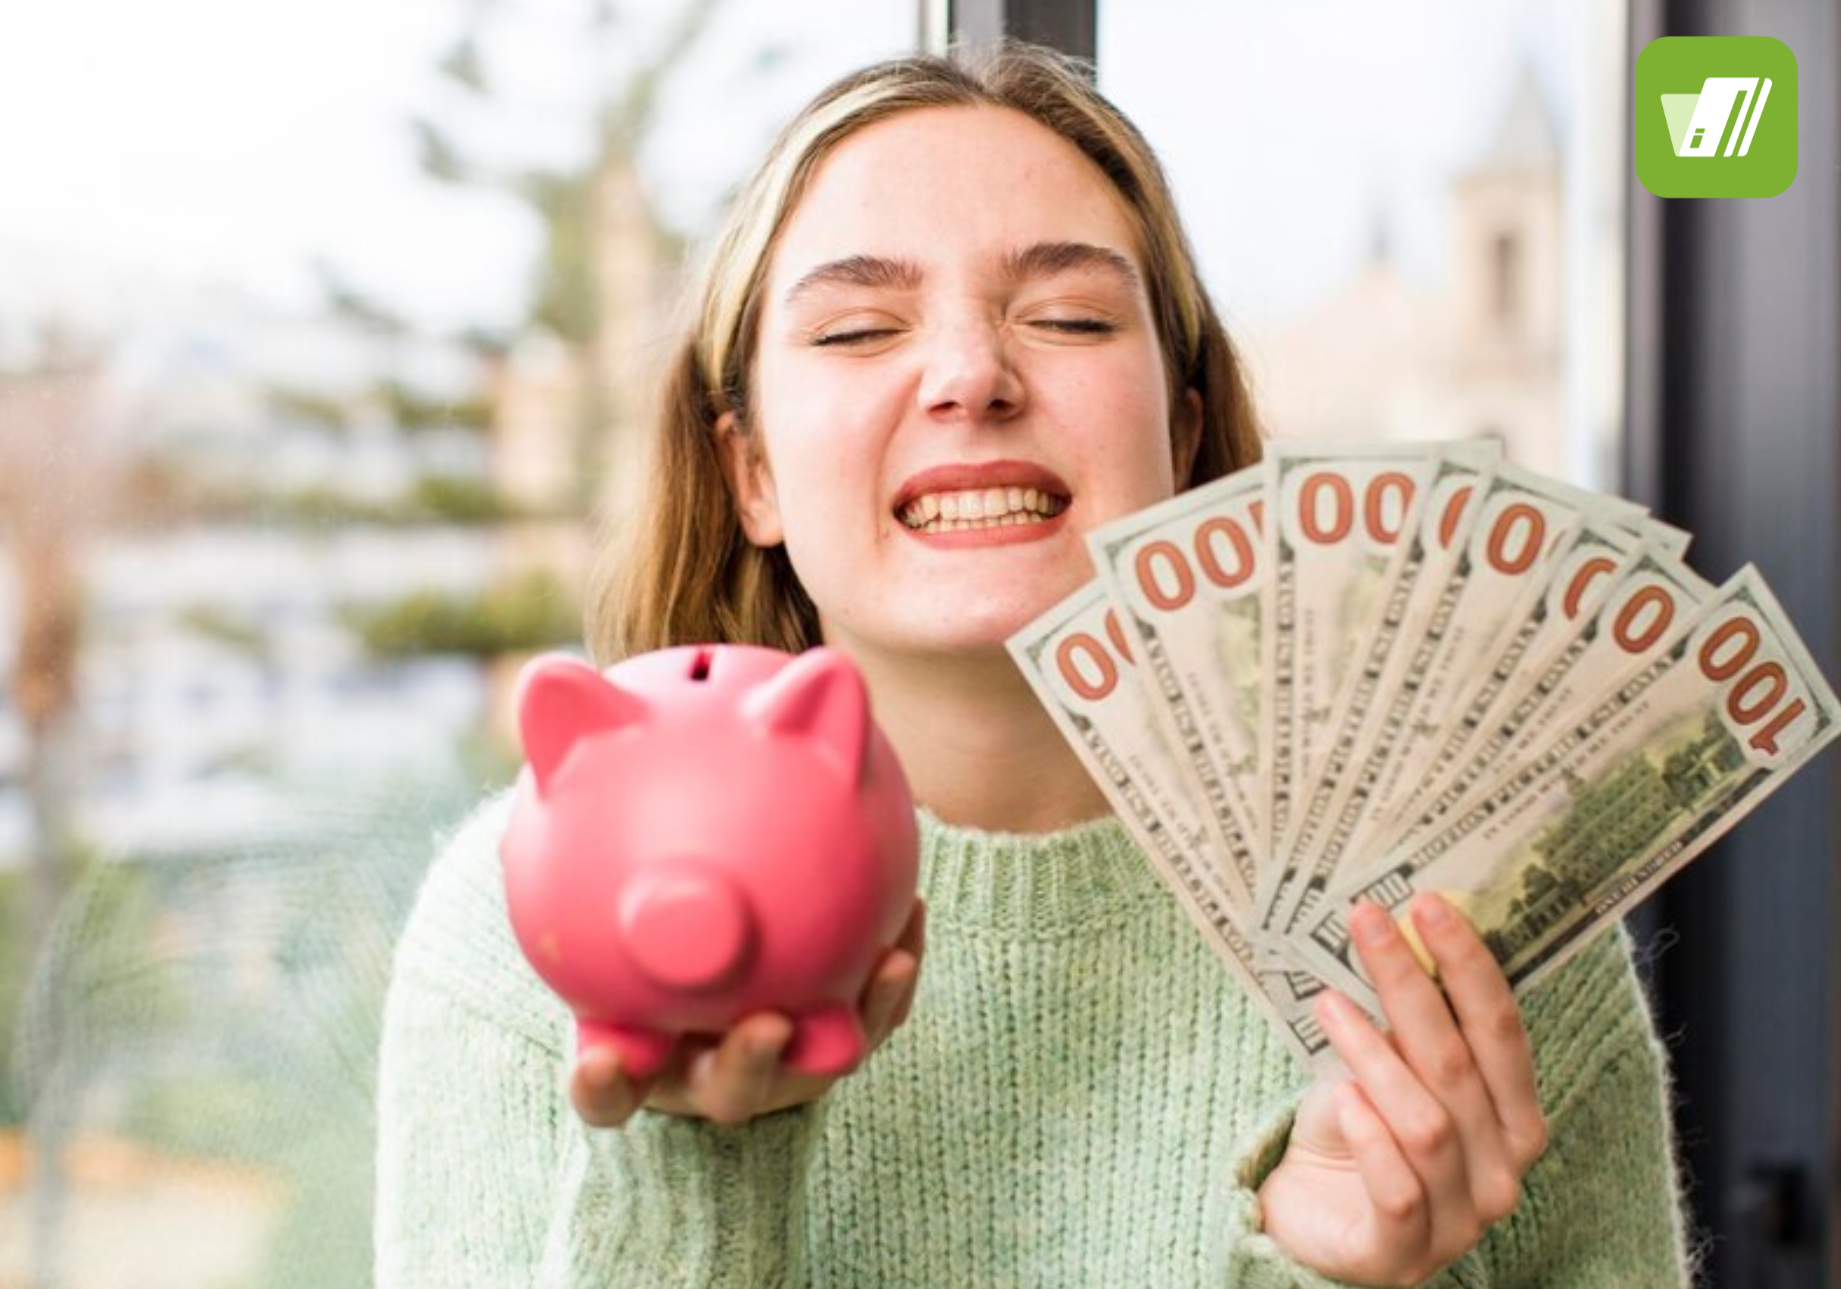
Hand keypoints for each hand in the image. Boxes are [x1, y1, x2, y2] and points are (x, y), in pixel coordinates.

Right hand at [568, 896, 926, 1128]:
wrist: (714, 998)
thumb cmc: (650, 965)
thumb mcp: (612, 938)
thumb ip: (581, 877)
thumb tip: (545, 737)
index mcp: (644, 1065)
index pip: (611, 1092)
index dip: (605, 1086)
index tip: (603, 1060)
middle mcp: (718, 1076)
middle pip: (736, 1090)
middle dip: (753, 1063)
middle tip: (767, 1024)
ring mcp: (786, 1063)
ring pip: (826, 1056)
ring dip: (862, 1014)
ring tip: (890, 959)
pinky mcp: (840, 1033)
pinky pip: (873, 1010)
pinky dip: (896, 968)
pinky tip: (911, 908)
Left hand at [1257, 894, 1548, 1286]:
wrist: (1309, 1222)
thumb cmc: (1359, 1133)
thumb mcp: (1387, 1068)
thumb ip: (1409, 1023)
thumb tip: (1398, 928)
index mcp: (1513, 1119)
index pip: (1502, 1032)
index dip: (1468, 965)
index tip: (1427, 903)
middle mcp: (1500, 1172)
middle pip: (1460, 1066)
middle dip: (1412, 985)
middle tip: (1367, 922)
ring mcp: (1457, 1222)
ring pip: (1427, 1125)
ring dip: (1375, 1056)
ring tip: (1328, 1003)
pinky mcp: (1401, 1258)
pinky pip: (1398, 1193)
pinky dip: (1372, 1140)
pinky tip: (1342, 1098)